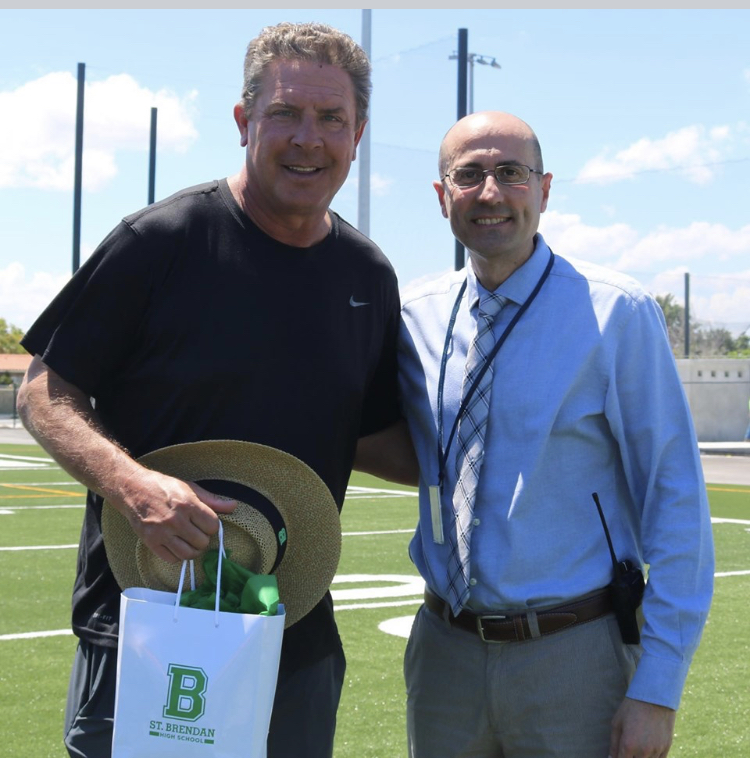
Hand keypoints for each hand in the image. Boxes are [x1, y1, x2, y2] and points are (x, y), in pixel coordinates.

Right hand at [118, 466, 236, 562]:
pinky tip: (177, 545)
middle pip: (202, 542)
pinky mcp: (150, 542)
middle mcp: (175, 520)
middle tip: (197, 532)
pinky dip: (177, 556)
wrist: (133, 489)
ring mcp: (162, 532)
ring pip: (188, 554)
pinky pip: (171, 559)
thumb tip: (234, 506)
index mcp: (188, 504)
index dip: (212, 526)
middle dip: (203, 538)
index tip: (206, 523)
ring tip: (190, 542)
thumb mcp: (190, 488)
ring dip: (193, 550)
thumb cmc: (163, 487)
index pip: (213, 526)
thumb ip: (212, 501)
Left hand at [610, 697, 675, 756]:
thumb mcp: (617, 723)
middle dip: (629, 758)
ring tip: (636, 747)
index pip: (621, 761)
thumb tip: (611, 758)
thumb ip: (613, 744)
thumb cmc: (631, 708)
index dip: (617, 759)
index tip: (617, 755)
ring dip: (640, 758)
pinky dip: (651, 758)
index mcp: (628, 745)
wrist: (654, 697)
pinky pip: (658, 761)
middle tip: (627, 750)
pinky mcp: (666, 748)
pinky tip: (646, 752)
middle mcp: (643, 751)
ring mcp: (656, 751)